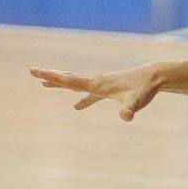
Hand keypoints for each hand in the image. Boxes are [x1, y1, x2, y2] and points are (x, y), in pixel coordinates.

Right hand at [30, 63, 162, 121]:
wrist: (155, 76)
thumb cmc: (145, 89)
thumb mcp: (137, 101)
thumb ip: (130, 109)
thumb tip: (127, 117)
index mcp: (98, 84)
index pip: (71, 81)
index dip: (54, 77)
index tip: (37, 71)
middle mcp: (97, 81)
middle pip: (69, 79)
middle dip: (50, 76)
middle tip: (32, 71)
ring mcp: (103, 84)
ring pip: (77, 83)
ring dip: (61, 83)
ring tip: (44, 84)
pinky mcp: (110, 89)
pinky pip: (90, 93)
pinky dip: (82, 98)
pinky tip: (77, 107)